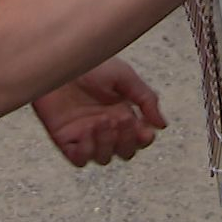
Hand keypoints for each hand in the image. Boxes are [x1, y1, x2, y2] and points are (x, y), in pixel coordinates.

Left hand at [32, 57, 167, 166]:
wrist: (59, 62)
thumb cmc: (90, 64)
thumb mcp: (124, 76)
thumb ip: (146, 99)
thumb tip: (162, 125)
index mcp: (122, 112)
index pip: (139, 138)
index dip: (144, 139)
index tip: (145, 130)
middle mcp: (105, 127)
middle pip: (124, 152)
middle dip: (126, 140)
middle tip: (121, 119)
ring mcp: (85, 135)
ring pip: (104, 158)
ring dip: (107, 144)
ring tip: (102, 121)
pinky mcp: (65, 139)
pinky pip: (79, 160)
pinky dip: (86, 151)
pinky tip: (87, 132)